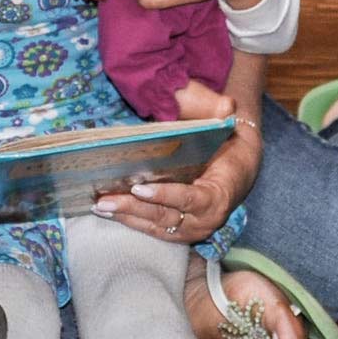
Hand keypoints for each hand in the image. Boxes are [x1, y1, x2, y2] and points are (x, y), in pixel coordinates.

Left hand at [93, 114, 261, 244]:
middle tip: (105, 200)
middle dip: (132, 207)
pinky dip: (130, 220)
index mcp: (218, 197)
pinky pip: (151, 228)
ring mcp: (190, 231)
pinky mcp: (177, 233)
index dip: (164, 194)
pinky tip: (109, 211)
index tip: (139, 188)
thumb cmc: (227, 148)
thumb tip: (228, 105)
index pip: (189, 199)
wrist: (238, 171)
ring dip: (125, 216)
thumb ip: (224, 117)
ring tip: (100, 205)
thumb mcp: (228, 131)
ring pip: (154, 225)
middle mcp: (204, 221)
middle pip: (164, 215)